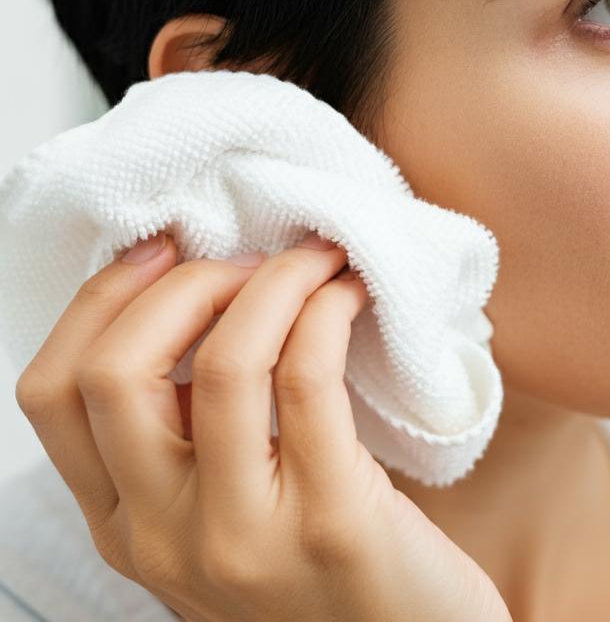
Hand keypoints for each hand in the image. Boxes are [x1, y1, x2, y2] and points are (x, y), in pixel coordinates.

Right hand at [14, 231, 510, 621]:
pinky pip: (308, 378)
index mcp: (125, 523)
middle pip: (117, 372)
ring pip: (223, 362)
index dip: (102, 298)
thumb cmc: (324, 562)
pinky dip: (327, 310)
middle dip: (185, 281)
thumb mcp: (225, 506)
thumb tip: (196, 295)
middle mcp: (163, 538)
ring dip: (275, 281)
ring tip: (319, 259)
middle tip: (252, 256)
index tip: (166, 248)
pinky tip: (353, 296)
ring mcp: (241, 537)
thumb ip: (189, 433)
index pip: (55, 392)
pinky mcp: (330, 522)